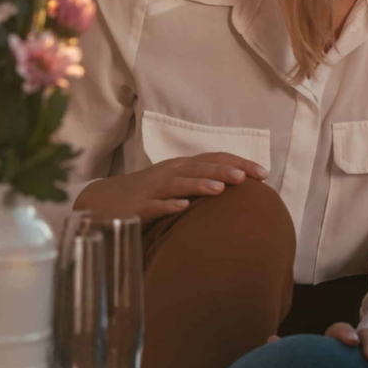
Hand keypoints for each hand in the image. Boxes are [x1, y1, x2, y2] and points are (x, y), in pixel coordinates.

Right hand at [74, 154, 263, 222]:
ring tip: (219, 189)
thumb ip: (201, 182)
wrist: (104, 201)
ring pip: (178, 184)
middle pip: (199, 168)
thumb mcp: (176, 184)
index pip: (214, 159)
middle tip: (247, 178)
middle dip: (224, 171)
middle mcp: (169, 173)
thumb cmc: (147, 194)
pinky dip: (168, 205)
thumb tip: (238, 186)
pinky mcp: (137, 207)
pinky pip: (154, 206)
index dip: (238, 164)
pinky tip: (183, 208)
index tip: (263, 173)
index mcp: (181, 167)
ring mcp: (152, 189)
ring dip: (199, 185)